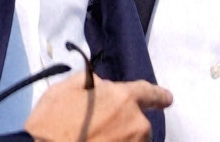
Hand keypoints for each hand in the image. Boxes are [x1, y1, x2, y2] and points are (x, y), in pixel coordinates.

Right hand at [21, 77, 172, 141]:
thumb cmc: (52, 123)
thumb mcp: (64, 89)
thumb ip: (91, 83)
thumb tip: (103, 86)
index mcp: (123, 98)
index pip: (149, 92)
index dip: (158, 95)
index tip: (167, 98)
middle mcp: (136, 124)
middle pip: (137, 120)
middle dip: (122, 121)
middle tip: (98, 126)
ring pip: (132, 139)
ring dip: (120, 138)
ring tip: (95, 137)